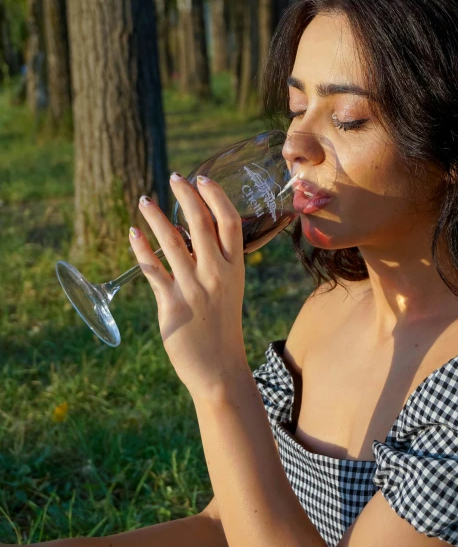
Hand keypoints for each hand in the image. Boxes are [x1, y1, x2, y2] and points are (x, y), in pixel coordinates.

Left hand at [129, 174, 247, 395]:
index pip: (230, 222)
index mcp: (236, 269)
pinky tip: (133, 233)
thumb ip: (214, 264)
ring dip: (156, 217)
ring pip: (172, 241)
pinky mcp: (171, 305)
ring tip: (144, 201)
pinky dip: (141, 249)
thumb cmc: (223, 327)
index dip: (215, 196)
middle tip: (174, 177)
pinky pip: (152, 270)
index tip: (202, 178)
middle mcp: (217, 275)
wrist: (220, 369)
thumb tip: (188, 235)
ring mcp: (193, 289)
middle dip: (185, 195)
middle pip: (201, 223)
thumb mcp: (229, 291)